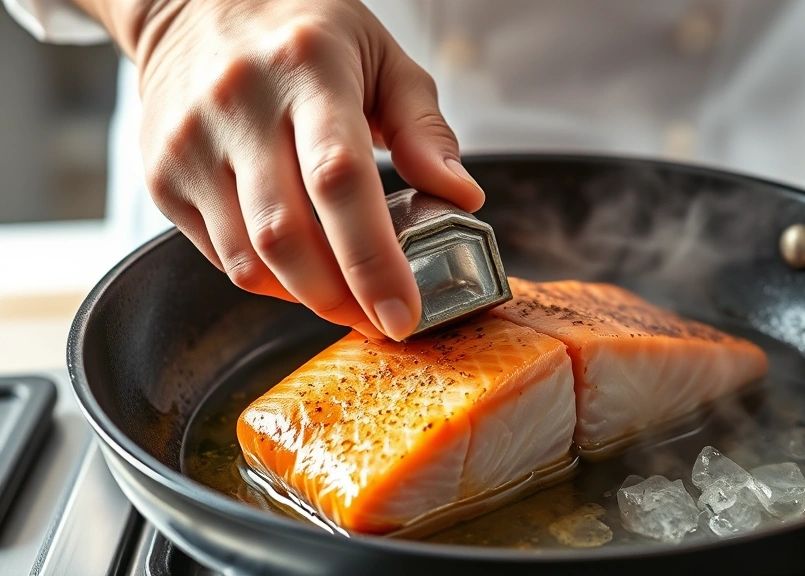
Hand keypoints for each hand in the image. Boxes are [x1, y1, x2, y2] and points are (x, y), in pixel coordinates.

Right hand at [76, 0, 484, 339]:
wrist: (193, 6)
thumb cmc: (304, 32)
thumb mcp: (382, 57)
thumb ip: (426, 128)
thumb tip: (462, 198)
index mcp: (307, 70)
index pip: (340, 179)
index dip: (373, 259)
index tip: (404, 312)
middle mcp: (239, 105)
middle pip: (288, 236)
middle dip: (340, 298)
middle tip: (379, 318)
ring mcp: (191, 143)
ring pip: (249, 259)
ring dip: (305, 296)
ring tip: (345, 297)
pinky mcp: (164, 175)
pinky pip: (221, 256)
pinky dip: (268, 279)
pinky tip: (300, 269)